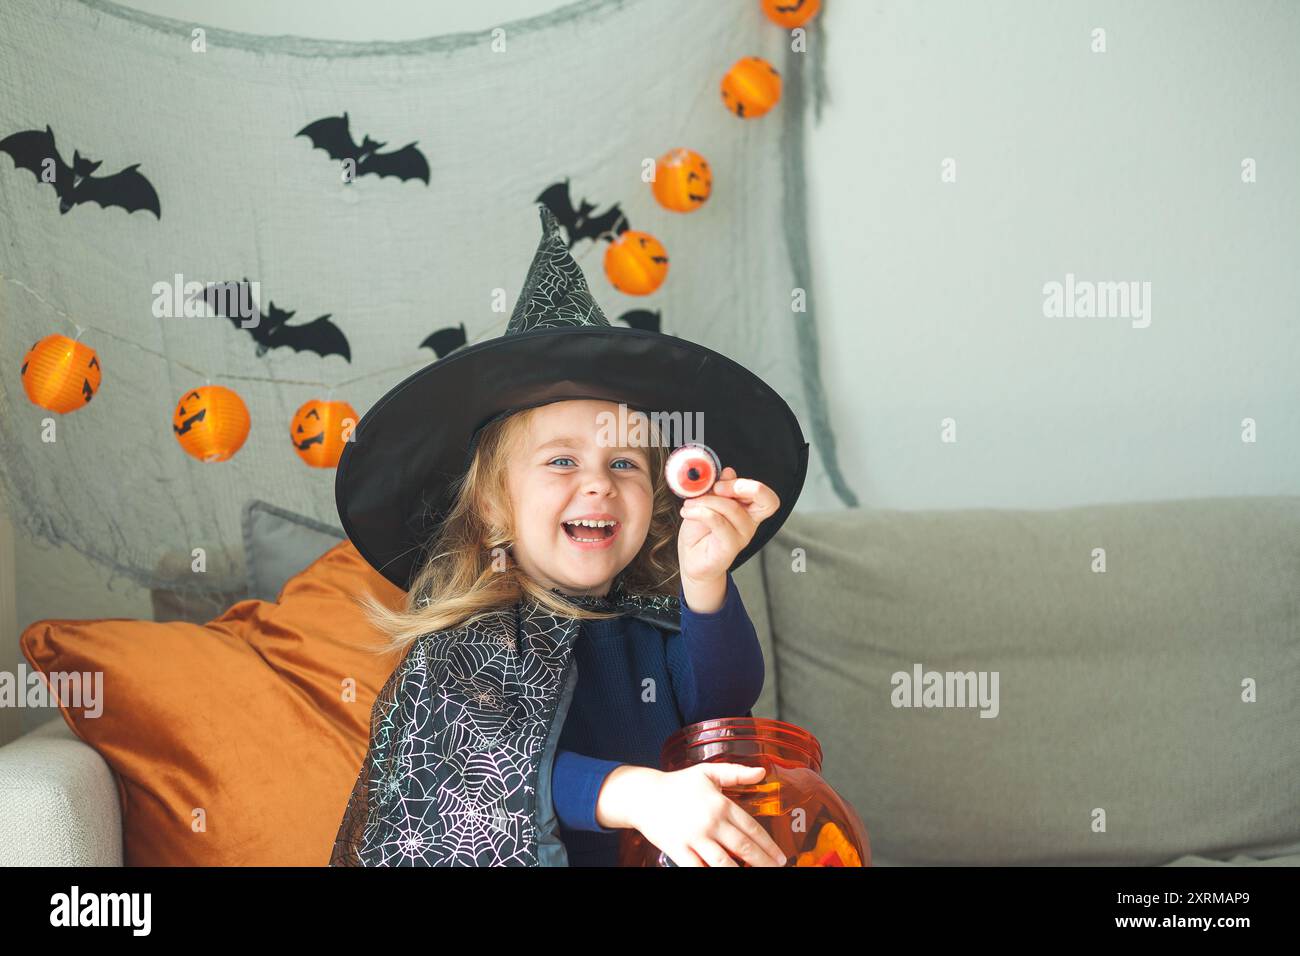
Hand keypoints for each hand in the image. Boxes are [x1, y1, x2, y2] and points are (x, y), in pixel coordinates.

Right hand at [602, 761, 786, 866]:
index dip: (769, 845)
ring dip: (741, 872)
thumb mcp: (707, 772)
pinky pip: (698, 868)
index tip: (781, 857)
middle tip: (777, 870)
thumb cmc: (677, 784)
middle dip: (763, 862)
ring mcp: (694, 838)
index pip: (751, 828)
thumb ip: (736, 773)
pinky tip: (723, 875)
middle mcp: (710, 822)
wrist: (643, 795)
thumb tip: (761, 772)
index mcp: (720, 804)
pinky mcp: (678, 850)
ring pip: (724, 863)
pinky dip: (711, 873)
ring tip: (755, 876)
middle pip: (743, 848)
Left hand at [677, 466, 780, 585]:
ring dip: (706, 500)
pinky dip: (699, 512)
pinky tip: (687, 512)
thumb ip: (719, 488)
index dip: (750, 485)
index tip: (722, 480)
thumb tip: (728, 472)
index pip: (767, 496)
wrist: (690, 558)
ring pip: (732, 507)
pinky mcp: (729, 547)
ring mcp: (742, 536)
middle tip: (715, 487)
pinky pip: (718, 521)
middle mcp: (750, 522)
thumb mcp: (707, 502)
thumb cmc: (700, 531)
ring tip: (690, 504)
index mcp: (748, 509)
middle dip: (740, 487)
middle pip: (767, 501)